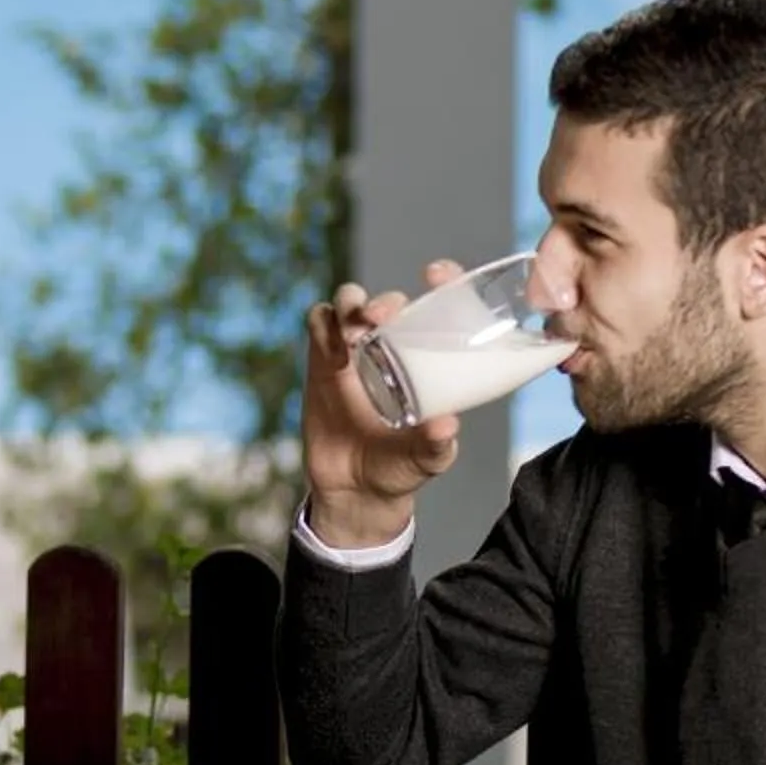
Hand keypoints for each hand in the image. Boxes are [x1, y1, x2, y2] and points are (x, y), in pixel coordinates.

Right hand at [301, 260, 464, 547]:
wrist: (355, 491)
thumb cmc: (401, 469)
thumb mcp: (427, 459)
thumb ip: (436, 444)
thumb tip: (448, 424)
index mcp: (427, 358)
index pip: (437, 303)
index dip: (441, 279)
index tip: (436, 273)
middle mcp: (391, 347)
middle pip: (386, 300)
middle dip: (384, 299)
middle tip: (380, 316)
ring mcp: (352, 352)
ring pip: (348, 304)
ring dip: (350, 305)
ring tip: (354, 333)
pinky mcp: (320, 362)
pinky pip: (318, 326)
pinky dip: (323, 327)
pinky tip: (332, 353)